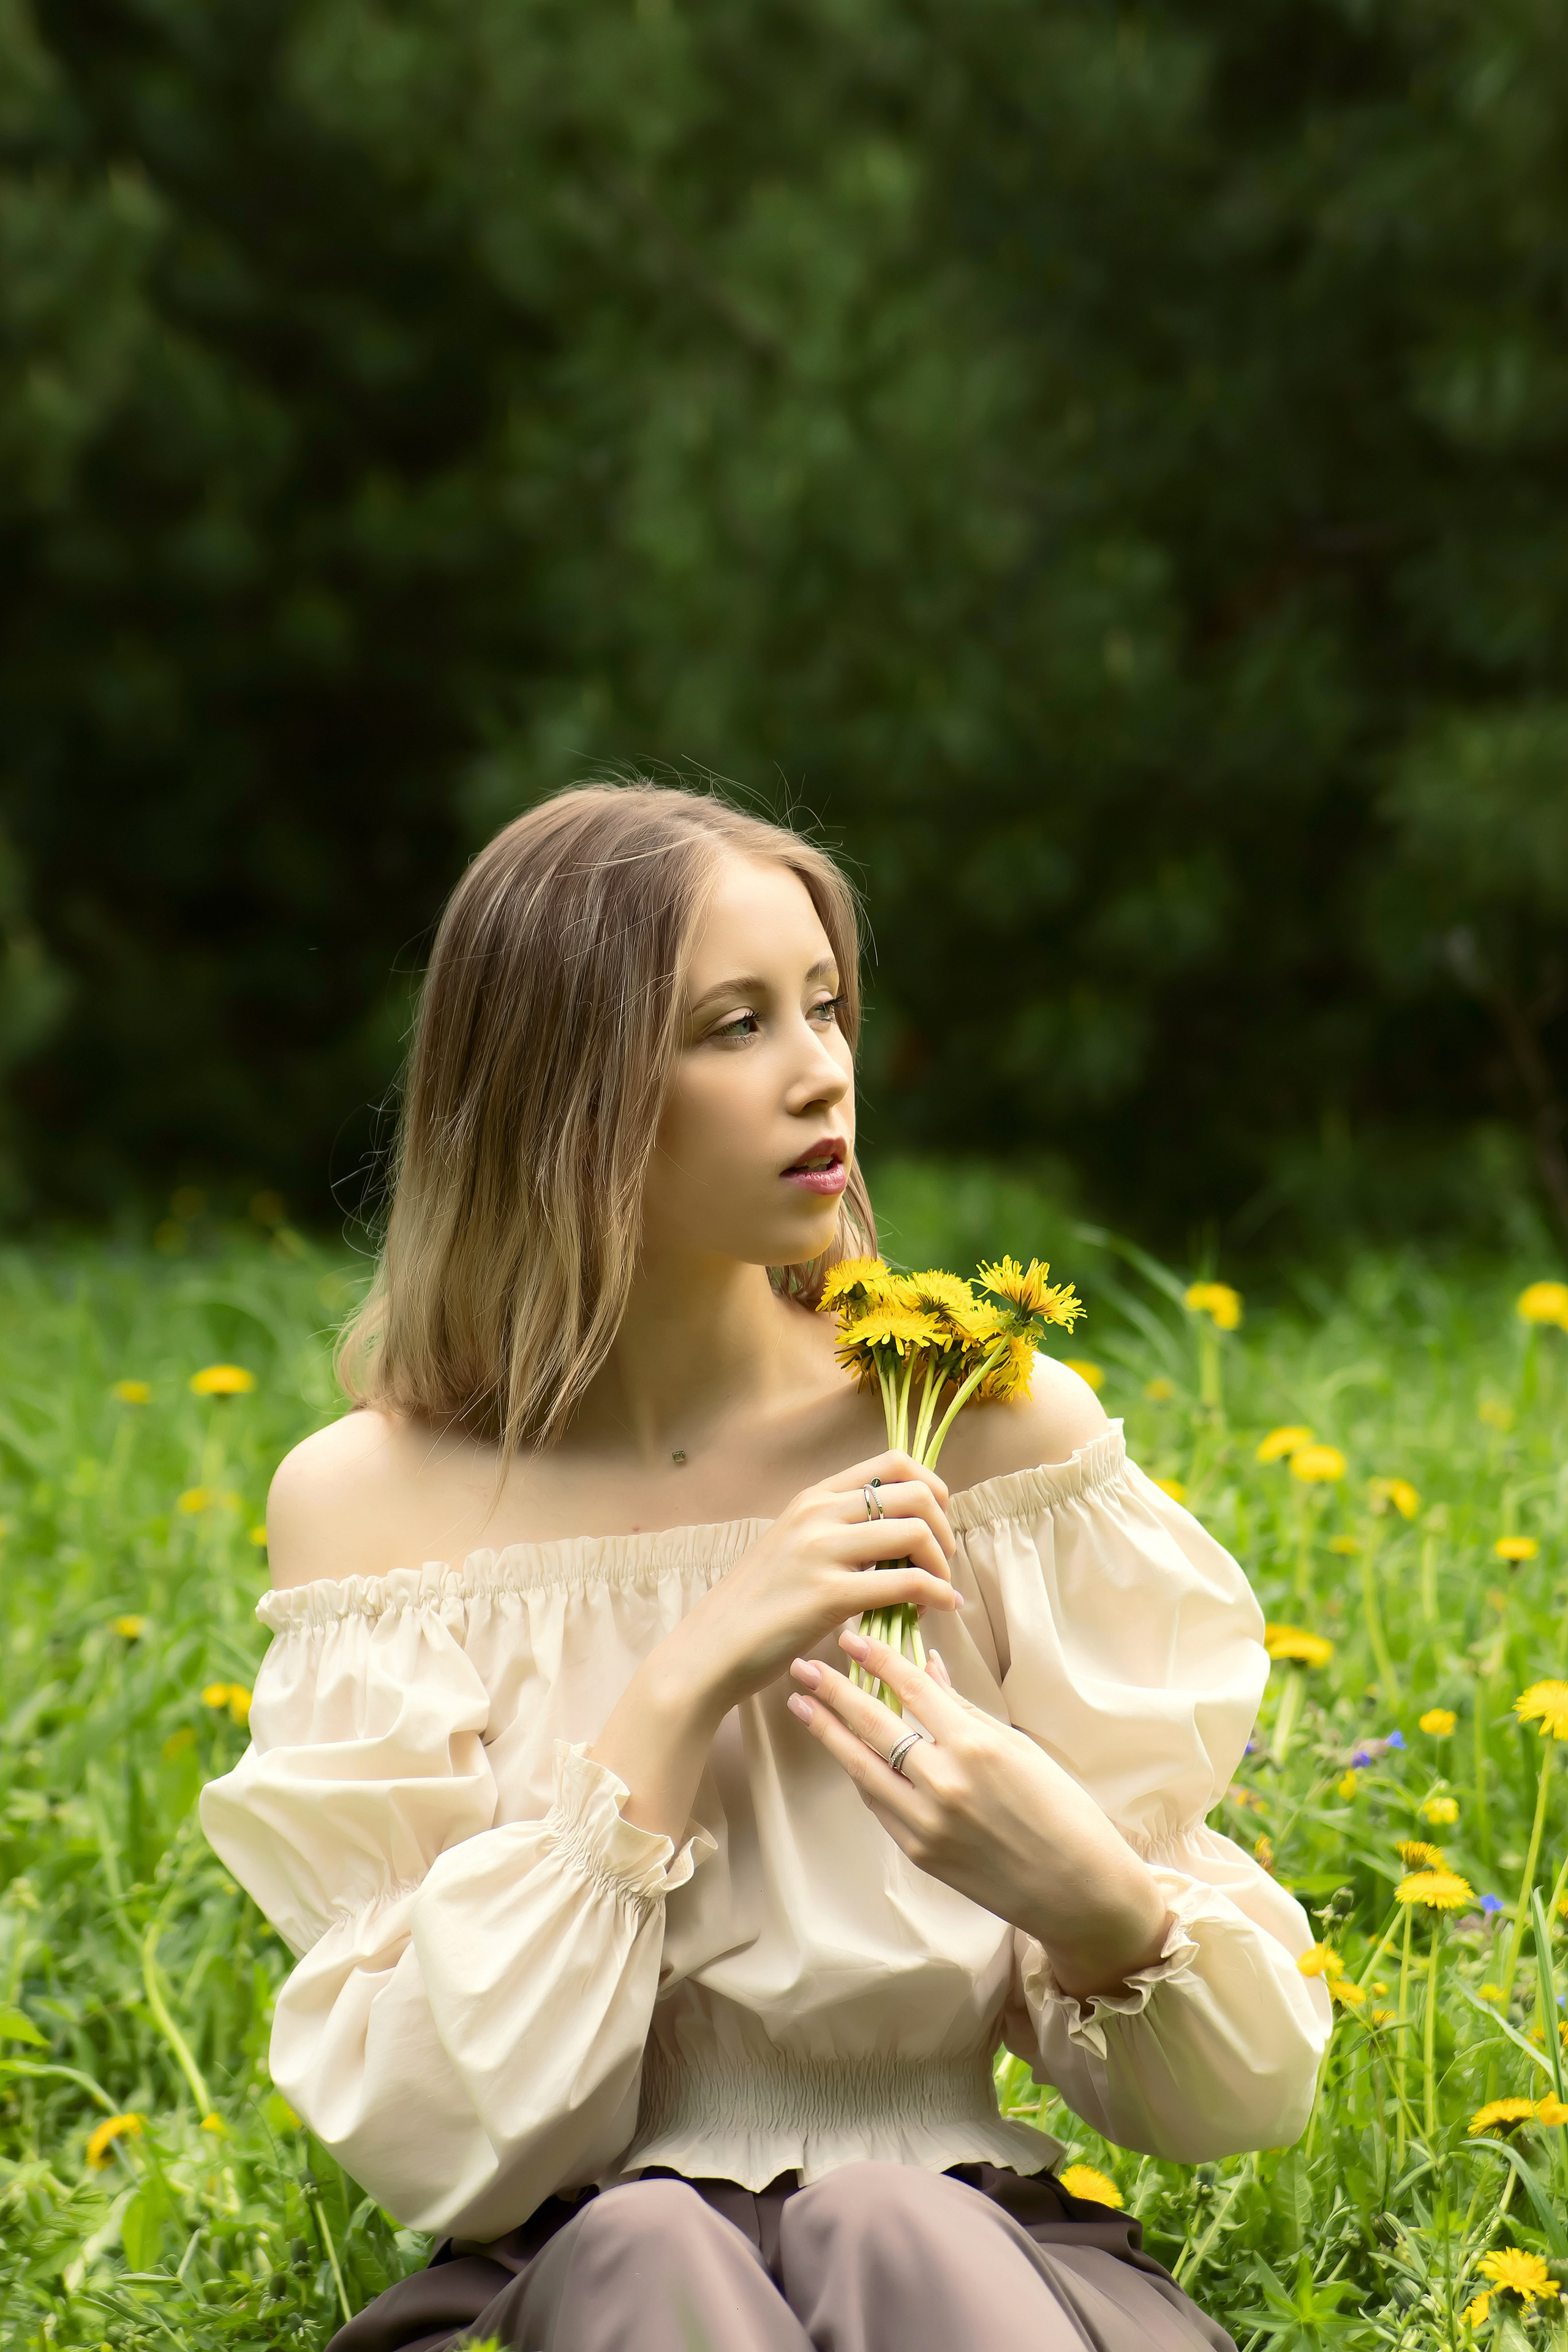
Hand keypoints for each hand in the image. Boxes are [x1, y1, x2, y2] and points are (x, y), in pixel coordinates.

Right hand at [677, 1449, 959, 1716]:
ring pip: (915, 1532)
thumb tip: (899, 1532)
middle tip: (940, 1563)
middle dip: (944, 1529)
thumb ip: (838, 1531)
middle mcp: (817, 1513)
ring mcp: (821, 1551)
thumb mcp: (794, 1547)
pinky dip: (937, 1594)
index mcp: (813, 1497)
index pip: (893, 1463)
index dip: (933, 1488)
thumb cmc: (756, 1605)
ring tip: (935, 1591)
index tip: (937, 1522)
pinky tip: (937, 1609)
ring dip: (941, 1564)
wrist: (710, 1648)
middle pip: (915, 1494)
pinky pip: (907, 1583)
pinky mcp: (827, 1595)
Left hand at [787, 1631, 1171, 2001]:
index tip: (852, 1637)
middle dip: (834, 1690)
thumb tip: (927, 1669)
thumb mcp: (1019, 1748)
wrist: (1077, 1890)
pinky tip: (844, 1752)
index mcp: (976, 1747)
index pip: (913, 1690)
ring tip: (801, 1704)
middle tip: (804, 1665)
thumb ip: (965, 1710)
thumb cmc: (1062, 1811)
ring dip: (828, 1733)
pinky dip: (860, 1774)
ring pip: (862, 1768)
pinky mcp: (919, 1853)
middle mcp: (944, 1783)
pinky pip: (878, 1804)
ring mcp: (927, 1822)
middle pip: (874, 1725)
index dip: (878, 1659)